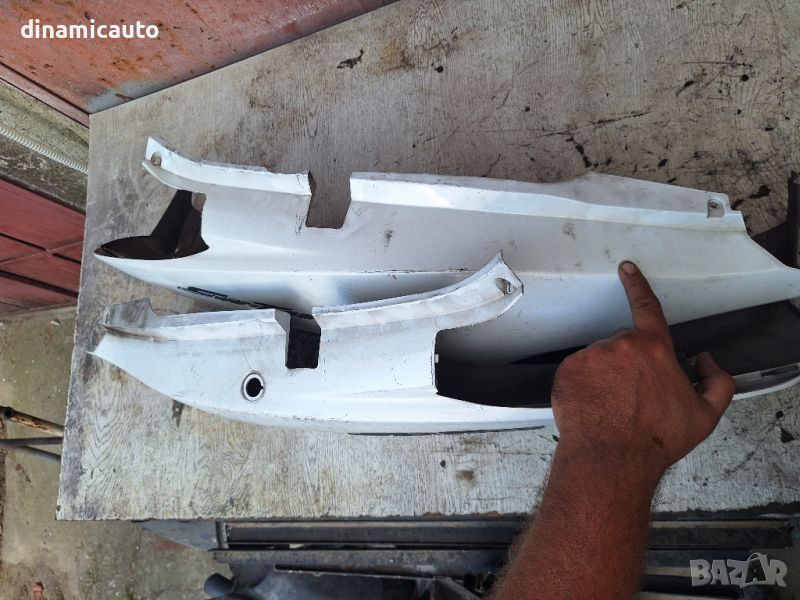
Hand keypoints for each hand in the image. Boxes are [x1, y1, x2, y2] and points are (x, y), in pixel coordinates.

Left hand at [551, 261, 734, 482]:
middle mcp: (619, 345)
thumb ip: (718, 381)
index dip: (636, 285)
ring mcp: (590, 356)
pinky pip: (577, 373)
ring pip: (599, 362)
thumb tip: (708, 361)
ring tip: (612, 407)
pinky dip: (584, 387)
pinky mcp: (567, 370)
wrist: (612, 458)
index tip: (626, 268)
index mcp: (653, 348)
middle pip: (623, 349)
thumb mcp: (705, 414)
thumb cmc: (656, 438)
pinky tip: (594, 407)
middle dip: (627, 368)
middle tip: (631, 399)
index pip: (646, 307)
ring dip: (604, 378)